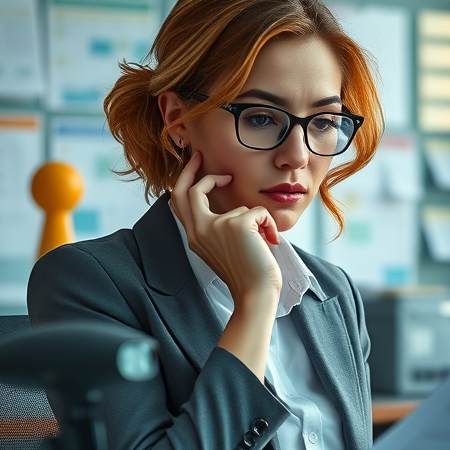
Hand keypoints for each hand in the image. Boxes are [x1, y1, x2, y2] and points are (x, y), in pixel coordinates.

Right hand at [170, 151, 282, 303]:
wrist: (255, 294)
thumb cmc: (245, 275)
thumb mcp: (221, 249)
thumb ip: (217, 228)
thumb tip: (231, 209)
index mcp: (194, 237)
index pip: (179, 202)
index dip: (187, 181)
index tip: (197, 166)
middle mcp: (199, 230)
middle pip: (187, 190)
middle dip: (193, 170)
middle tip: (200, 156)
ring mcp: (216, 226)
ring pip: (240, 207)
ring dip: (257, 222)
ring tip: (262, 243)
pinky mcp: (238, 224)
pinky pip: (259, 212)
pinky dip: (269, 225)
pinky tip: (269, 242)